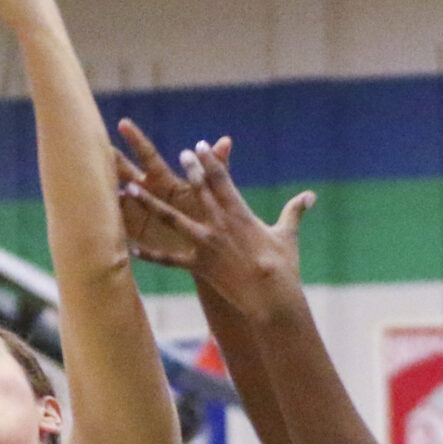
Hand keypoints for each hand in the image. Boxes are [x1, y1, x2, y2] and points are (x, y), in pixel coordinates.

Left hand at [113, 123, 312, 313]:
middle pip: (199, 191)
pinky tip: (131, 248)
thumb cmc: (282, 267)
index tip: (200, 146)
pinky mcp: (199, 266)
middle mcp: (220, 224)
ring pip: (173, 219)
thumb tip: (311, 196)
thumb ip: (294, 211)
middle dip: (187, 171)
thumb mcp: (288, 235)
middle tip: (175, 154)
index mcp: (240, 214)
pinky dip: (150, 255)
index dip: (210, 161)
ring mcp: (207, 244)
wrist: (272, 297)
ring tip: (131, 189)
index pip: (222, 180)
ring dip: (150, 203)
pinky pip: (169, 259)